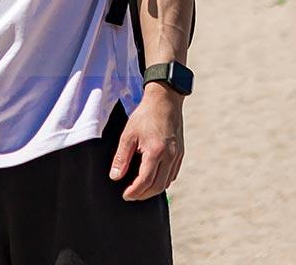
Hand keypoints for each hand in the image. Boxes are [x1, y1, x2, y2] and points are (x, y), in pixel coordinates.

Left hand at [110, 87, 183, 201]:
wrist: (165, 100)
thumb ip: (121, 158)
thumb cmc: (145, 116)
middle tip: (131, 195)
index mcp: (156, 152)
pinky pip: (173, 174)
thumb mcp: (128, 135)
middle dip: (143, 194)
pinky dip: (163, 181)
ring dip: (153, 189)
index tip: (125, 195)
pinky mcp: (180, 153)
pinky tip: (153, 178)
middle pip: (158, 187)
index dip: (134, 191)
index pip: (145, 181)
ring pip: (167, 182)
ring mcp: (177, 156)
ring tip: (140, 189)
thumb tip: (115, 177)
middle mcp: (169, 156)